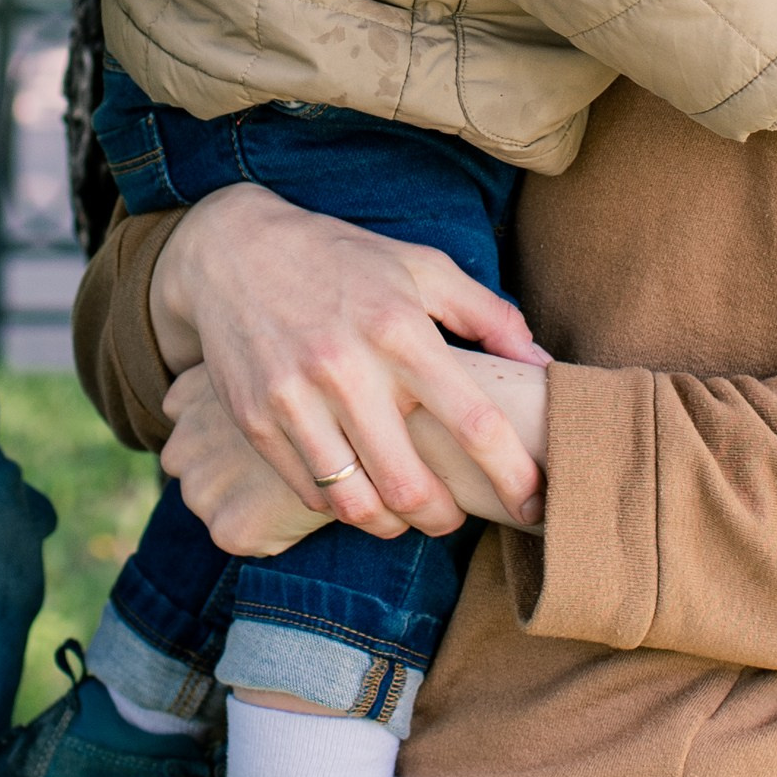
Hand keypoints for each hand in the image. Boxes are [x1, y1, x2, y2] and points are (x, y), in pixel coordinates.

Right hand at [147, 182, 548, 536]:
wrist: (233, 251)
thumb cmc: (344, 261)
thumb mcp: (422, 266)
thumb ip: (489, 314)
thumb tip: (543, 364)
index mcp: (401, 330)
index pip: (475, 422)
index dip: (514, 475)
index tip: (534, 503)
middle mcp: (347, 368)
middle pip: (412, 487)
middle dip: (447, 519)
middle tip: (458, 516)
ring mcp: (295, 399)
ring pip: (357, 505)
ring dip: (395, 525)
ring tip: (410, 514)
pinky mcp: (256, 421)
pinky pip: (312, 493)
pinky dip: (344, 506)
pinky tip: (360, 490)